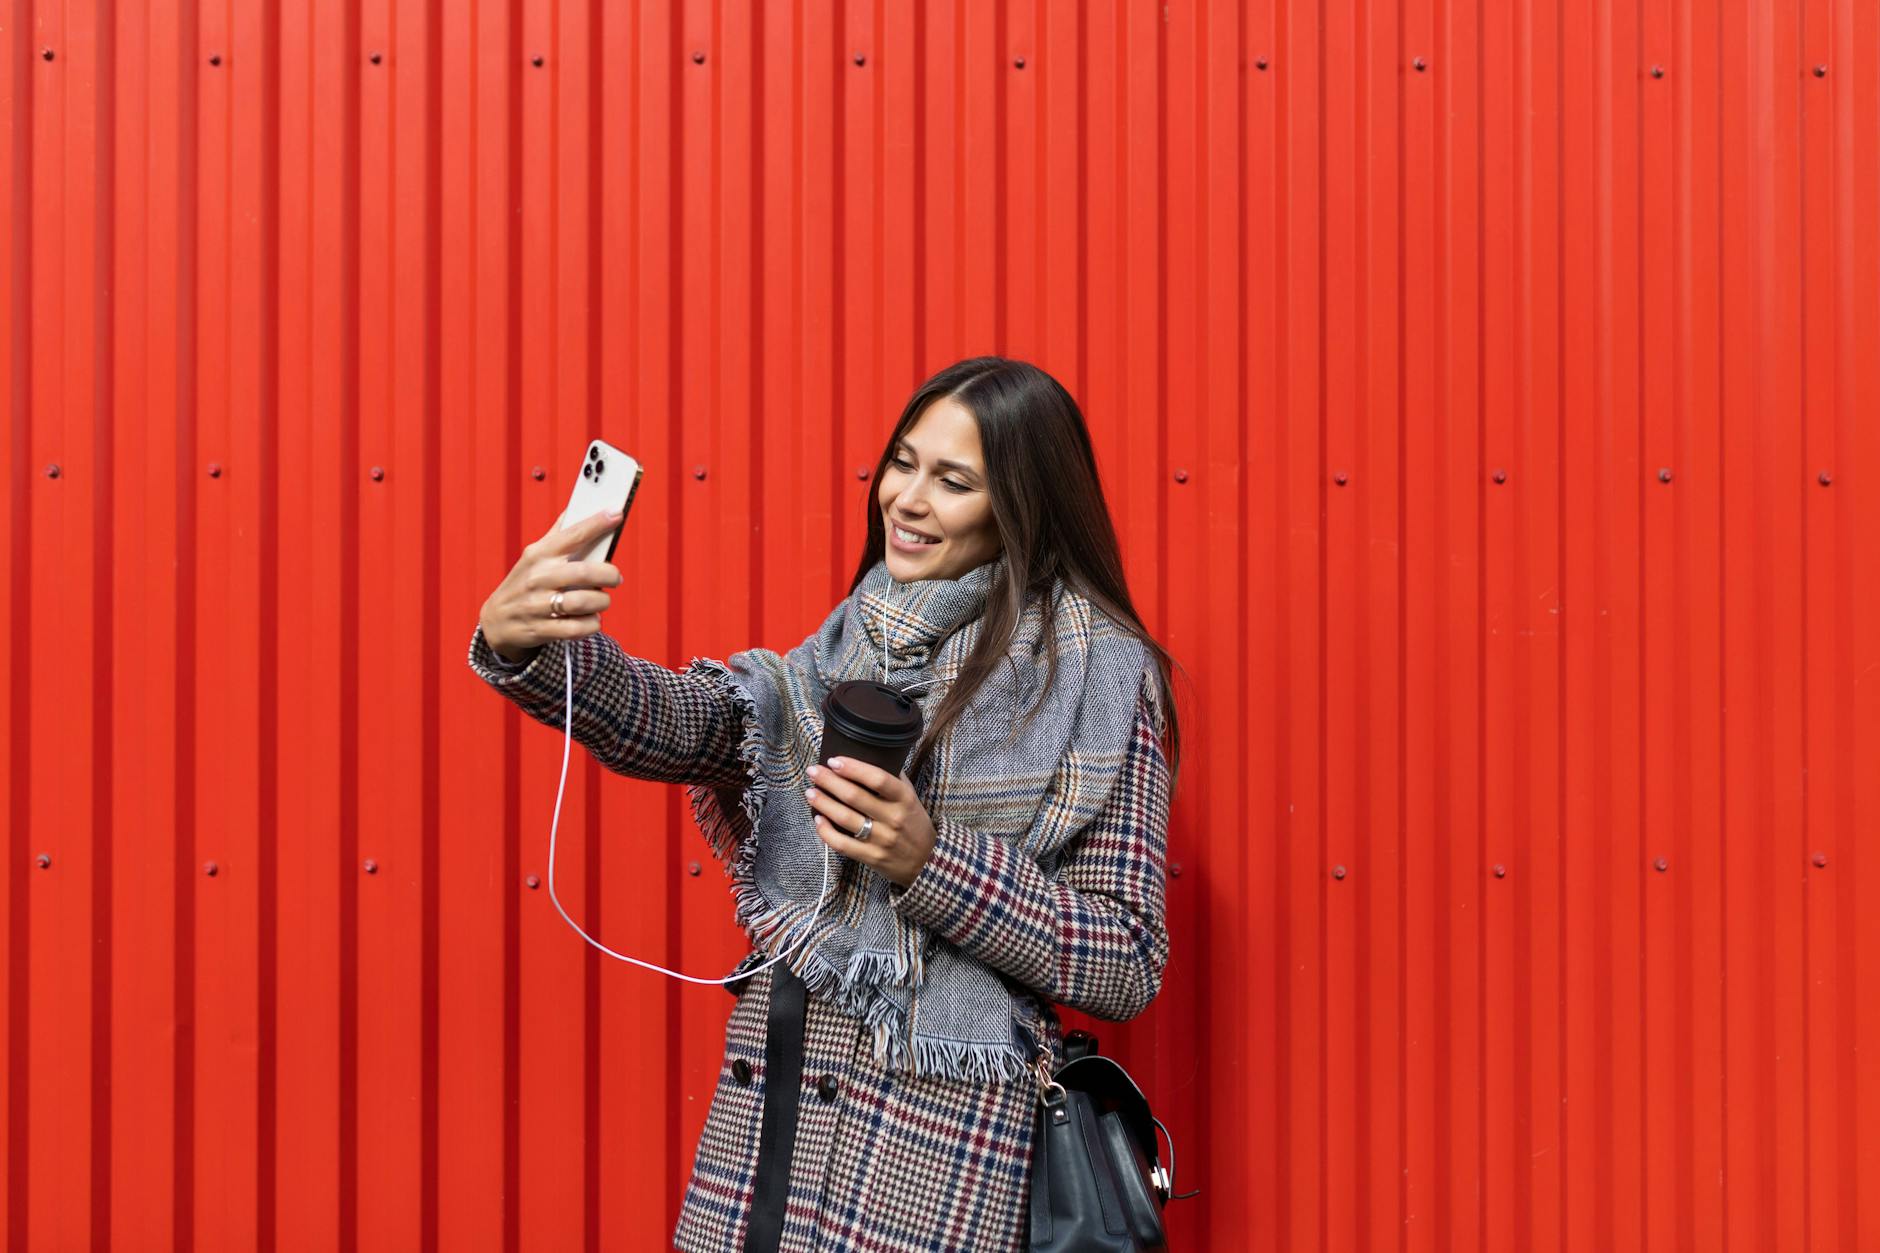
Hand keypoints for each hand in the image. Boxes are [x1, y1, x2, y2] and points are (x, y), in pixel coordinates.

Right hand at [477, 509, 624, 662]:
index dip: (597, 523)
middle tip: (615, 577)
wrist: (497, 619)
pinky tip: (591, 619)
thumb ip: (558, 534)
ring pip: (584, 602)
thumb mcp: (534, 555)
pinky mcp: (540, 629)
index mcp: (539, 554)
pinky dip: (592, 624)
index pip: (572, 534)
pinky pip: (577, 628)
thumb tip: (578, 505)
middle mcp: (538, 577)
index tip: (617, 514)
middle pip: (584, 573)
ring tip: (601, 600)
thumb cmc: (524, 583)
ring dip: (601, 602)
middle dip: (609, 575)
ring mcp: (537, 604)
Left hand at [803, 757, 936, 887]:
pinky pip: (842, 844)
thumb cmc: (914, 824)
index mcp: (904, 799)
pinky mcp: (871, 857)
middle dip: (829, 781)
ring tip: (810, 792)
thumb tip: (870, 756)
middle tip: (813, 771)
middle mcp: (893, 818)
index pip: (878, 779)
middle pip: (855, 796)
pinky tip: (818, 819)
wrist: (927, 861)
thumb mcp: (911, 798)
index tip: (834, 760)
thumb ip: (893, 779)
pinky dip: (826, 831)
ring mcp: (881, 839)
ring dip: (824, 803)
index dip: (854, 768)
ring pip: (845, 818)